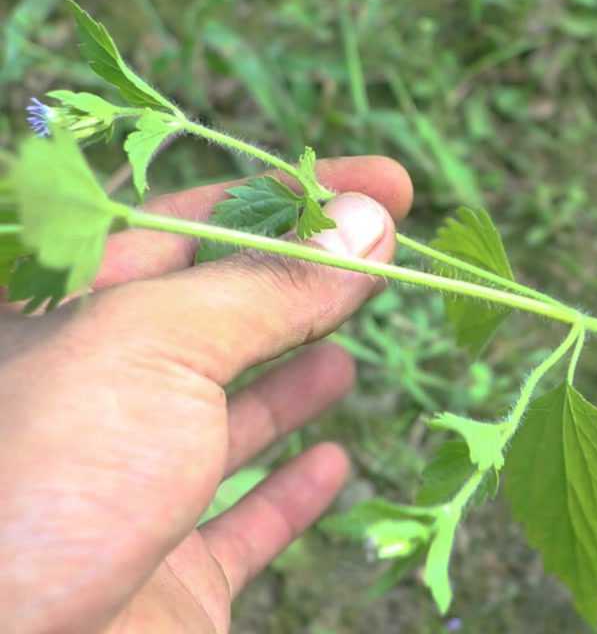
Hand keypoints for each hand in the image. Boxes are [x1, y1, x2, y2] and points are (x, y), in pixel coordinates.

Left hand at [0, 157, 411, 632]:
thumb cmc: (44, 477)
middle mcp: (88, 393)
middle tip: (392, 249)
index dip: (292, 194)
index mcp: (58, 313)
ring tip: (352, 351)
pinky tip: (333, 462)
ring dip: (297, 378)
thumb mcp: (157, 343)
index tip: (384, 182)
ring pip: (228, 416)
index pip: (191, 222)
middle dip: (307, 282)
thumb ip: (270, 285)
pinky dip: (291, 490)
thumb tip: (367, 220)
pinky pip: (241, 523)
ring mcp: (128, 488)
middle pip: (219, 314)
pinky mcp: (165, 574)